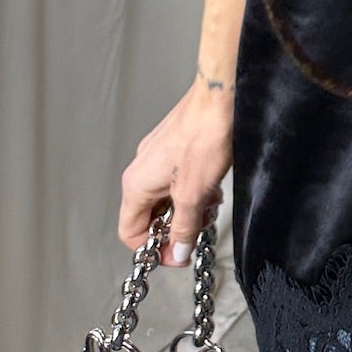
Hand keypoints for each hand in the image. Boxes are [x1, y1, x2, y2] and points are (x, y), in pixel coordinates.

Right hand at [119, 72, 232, 267]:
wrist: (220, 98)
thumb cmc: (204, 137)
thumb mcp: (193, 195)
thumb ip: (184, 228)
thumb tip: (178, 251)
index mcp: (136, 184)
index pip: (130, 232)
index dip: (154, 249)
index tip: (179, 253)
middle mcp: (142, 169)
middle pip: (149, 215)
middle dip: (176, 226)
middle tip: (199, 227)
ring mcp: (157, 156)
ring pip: (166, 197)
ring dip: (188, 207)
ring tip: (209, 202)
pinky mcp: (174, 146)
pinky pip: (178, 179)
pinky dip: (194, 188)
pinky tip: (212, 185)